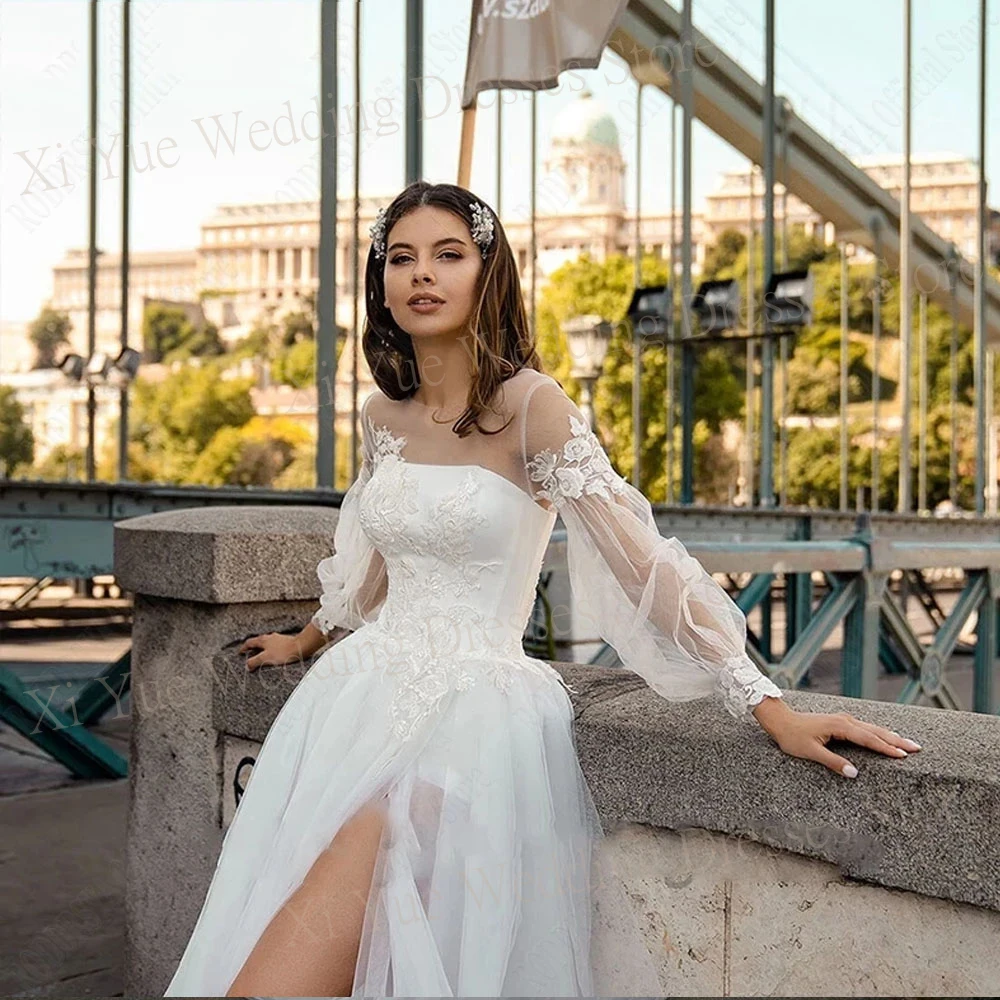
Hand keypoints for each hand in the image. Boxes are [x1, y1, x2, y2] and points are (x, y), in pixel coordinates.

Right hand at [238, 632, 305, 671]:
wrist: (301, 647)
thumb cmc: (285, 651)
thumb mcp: (266, 658)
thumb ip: (255, 661)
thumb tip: (247, 665)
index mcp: (263, 640)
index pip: (249, 642)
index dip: (244, 648)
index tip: (240, 652)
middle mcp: (270, 637)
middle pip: (258, 642)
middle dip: (253, 648)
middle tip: (249, 654)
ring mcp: (278, 639)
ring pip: (267, 643)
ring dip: (263, 649)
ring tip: (261, 656)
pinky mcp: (286, 642)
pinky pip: (275, 646)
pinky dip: (271, 651)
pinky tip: (275, 656)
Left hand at [754, 699, 922, 777]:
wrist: (780, 721)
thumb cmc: (792, 737)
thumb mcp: (810, 752)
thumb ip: (832, 762)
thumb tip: (854, 773)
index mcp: (839, 727)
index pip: (868, 739)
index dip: (886, 748)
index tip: (903, 755)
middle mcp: (844, 720)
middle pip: (875, 731)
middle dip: (896, 740)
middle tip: (917, 748)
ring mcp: (843, 720)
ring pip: (872, 728)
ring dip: (890, 735)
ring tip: (908, 743)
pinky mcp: (840, 722)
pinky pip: (864, 728)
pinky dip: (878, 733)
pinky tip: (886, 737)